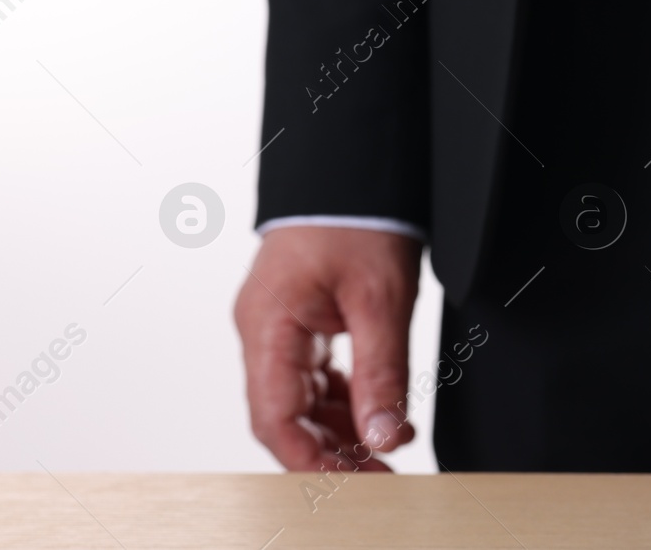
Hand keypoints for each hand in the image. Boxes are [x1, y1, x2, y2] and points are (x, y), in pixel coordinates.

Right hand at [234, 226, 420, 471]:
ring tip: (387, 449)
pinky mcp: (298, 317)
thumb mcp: (382, 299)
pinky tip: (376, 413)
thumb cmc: (360, 217)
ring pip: (300, 398)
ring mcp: (277, 324)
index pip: (275, 418)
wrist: (356, 167)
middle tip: (384, 476)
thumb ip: (382, 371)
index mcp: (269, 326)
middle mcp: (263, 330)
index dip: (312, 461)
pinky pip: (313, 374)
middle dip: (331, 452)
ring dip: (340, 428)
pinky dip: (344, 397)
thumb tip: (384, 437)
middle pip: (285, 414)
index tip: (358, 483)